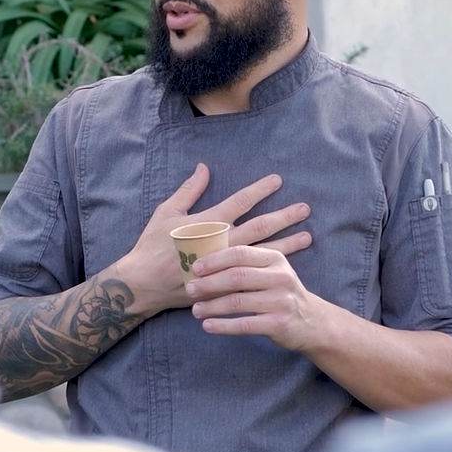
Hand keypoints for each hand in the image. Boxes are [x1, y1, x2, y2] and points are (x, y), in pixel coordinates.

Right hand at [114, 164, 312, 315]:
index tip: (278, 180)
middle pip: (260, 227)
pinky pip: (252, 275)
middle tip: (305, 208)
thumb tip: (204, 168)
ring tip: (307, 237)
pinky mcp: (224, 282)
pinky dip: (270, 269)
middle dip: (284, 216)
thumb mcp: (166, 212)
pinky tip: (285, 266)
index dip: (260, 189)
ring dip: (287, 243)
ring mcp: (225, 265)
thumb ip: (189, 190)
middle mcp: (221, 242)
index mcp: (208, 222)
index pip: (241, 201)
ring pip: (262, 252)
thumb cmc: (152, 245)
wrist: (143, 283)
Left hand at [186, 245, 323, 350]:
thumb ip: (247, 263)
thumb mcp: (271, 271)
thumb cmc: (280, 292)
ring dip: (212, 306)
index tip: (194, 267)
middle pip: (237, 277)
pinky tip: (208, 326)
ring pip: (237, 302)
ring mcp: (280, 302)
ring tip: (195, 309)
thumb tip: (204, 261)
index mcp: (275, 258)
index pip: (240, 254)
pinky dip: (223, 326)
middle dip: (209, 283)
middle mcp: (280, 277)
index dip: (215, 260)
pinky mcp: (278, 324)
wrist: (312, 321)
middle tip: (189, 289)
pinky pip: (244, 325)